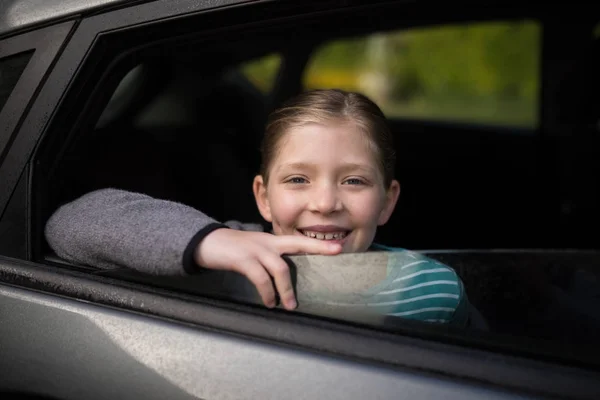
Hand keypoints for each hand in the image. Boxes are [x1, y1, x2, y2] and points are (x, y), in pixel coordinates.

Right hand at [194, 229, 341, 309]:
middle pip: (297, 244)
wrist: (207, 242)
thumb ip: (270, 258)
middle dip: (318, 248)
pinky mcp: (243, 260)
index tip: (338, 248)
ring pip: (280, 268)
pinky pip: (260, 278)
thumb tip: (285, 278)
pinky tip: (269, 302)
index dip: (319, 245)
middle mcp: (268, 242)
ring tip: (290, 306)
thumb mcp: (255, 249)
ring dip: (287, 290)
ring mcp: (256, 250)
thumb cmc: (233, 249)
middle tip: (335, 253)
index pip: (299, 241)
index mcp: (272, 241)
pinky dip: (267, 292)